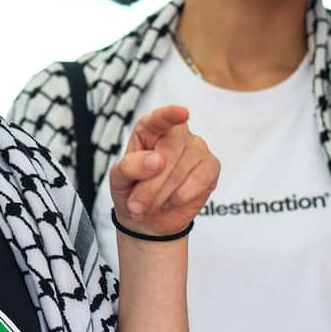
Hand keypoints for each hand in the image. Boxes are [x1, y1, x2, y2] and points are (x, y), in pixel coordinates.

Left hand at [108, 105, 218, 237]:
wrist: (147, 218)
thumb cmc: (131, 190)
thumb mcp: (118, 179)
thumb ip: (130, 166)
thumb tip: (157, 160)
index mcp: (149, 129)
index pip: (159, 118)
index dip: (170, 115)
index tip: (182, 113)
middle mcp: (176, 134)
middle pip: (169, 151)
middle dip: (151, 184)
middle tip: (136, 204)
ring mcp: (197, 148)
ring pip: (183, 169)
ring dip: (162, 195)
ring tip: (151, 204)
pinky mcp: (211, 167)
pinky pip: (201, 180)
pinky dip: (181, 196)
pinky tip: (171, 201)